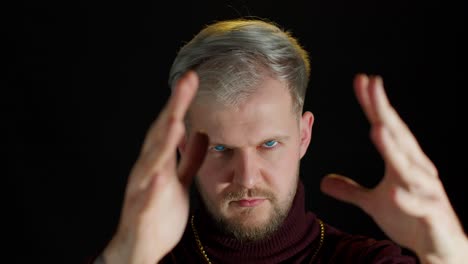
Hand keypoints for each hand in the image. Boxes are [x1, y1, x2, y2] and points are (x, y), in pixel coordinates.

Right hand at [102, 71, 207, 263]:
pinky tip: (161, 174)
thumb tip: (202, 134)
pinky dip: (153, 186)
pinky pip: (147, 199)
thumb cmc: (159, 211)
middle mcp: (148, 170)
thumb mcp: (179, 180)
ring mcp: (143, 190)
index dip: (180, 102)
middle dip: (173, 109)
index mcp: (158, 161)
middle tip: (186, 83)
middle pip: (160, 135)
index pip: (170, 126)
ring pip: (152, 162)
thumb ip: (188, 158)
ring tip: (175, 120)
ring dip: (162, 141)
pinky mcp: (143, 212)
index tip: (193, 79)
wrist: (141, 245)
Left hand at [320, 74, 467, 262]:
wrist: (440, 248)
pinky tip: (393, 191)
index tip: (361, 82)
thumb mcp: (374, 204)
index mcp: (403, 164)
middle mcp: (416, 171)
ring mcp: (426, 192)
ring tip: (377, 128)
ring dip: (393, 148)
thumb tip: (324, 181)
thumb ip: (351, 190)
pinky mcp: (431, 215)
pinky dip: (407, 198)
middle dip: (384, 112)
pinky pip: (419, 206)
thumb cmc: (410, 220)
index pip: (386, 128)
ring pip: (409, 167)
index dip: (374, 106)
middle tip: (372, 86)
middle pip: (398, 137)